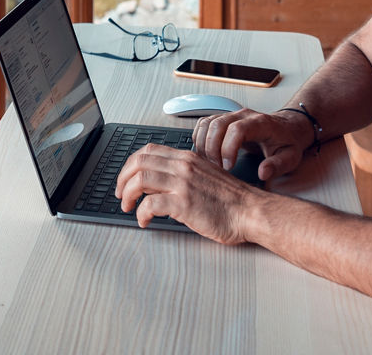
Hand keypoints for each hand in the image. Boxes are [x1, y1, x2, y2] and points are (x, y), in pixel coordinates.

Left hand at [114, 143, 264, 243]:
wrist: (250, 211)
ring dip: (127, 195)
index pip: (148, 150)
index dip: (130, 164)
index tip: (126, 178)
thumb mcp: (206, 175)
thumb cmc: (232, 200)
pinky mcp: (184, 203)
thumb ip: (186, 174)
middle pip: (139, 162)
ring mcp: (183, 183)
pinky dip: (141, 214)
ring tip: (128, 207)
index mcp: (188, 157)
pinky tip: (144, 221)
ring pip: (140, 180)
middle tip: (121, 193)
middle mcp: (183, 166)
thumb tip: (163, 183)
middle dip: (122, 178)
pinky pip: (150, 205)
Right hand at [192, 108, 313, 180]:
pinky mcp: (224, 119)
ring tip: (210, 163)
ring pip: (207, 123)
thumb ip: (278, 165)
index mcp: (261, 123)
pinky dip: (199, 138)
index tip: (228, 167)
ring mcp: (232, 115)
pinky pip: (204, 124)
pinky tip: (205, 154)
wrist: (287, 128)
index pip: (238, 129)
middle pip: (218, 124)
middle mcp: (244, 115)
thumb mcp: (290, 157)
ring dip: (203, 144)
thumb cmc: (287, 142)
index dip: (228, 148)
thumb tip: (263, 173)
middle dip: (212, 149)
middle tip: (217, 168)